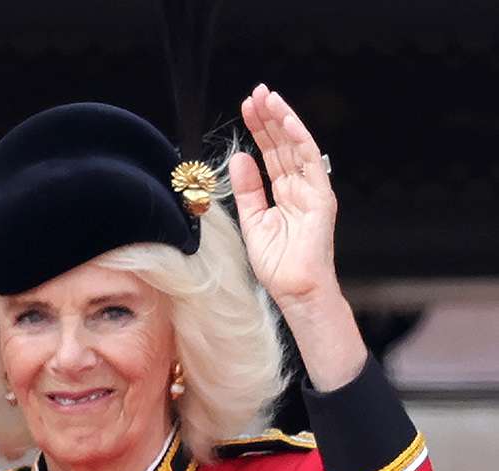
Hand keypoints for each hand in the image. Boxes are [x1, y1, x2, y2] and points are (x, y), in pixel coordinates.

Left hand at [230, 84, 365, 389]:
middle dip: (269, 118)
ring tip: (268, 98)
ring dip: (282, 121)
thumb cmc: (277, 263)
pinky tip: (286, 122)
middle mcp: (301, 187)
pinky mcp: (321, 198)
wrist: (294, 290)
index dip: (259, 130)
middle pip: (283, 145)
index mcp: (284, 192)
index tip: (246, 107)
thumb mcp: (252, 221)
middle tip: (255, 93)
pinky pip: (310, 163)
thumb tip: (238, 159)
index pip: (271, 153)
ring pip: (297, 147)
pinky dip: (298, 140)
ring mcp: (313, 190)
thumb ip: (246, 190)